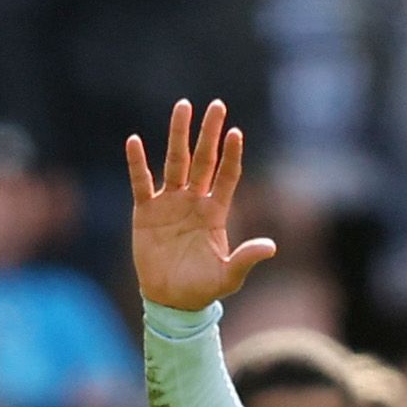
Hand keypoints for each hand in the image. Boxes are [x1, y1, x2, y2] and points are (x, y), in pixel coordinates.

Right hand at [125, 98, 275, 314]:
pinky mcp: (145, 212)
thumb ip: (246, 259)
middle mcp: (194, 201)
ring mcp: (170, 203)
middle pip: (203, 160)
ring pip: (174, 162)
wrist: (171, 300)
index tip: (235, 133)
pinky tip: (135, 141)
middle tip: (216, 106)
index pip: (227, 176)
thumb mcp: (228, 277)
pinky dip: (137, 163)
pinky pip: (141, 183)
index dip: (231, 156)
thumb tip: (271, 247)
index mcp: (215, 212)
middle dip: (209, 133)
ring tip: (183, 107)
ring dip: (178, 135)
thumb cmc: (203, 288)